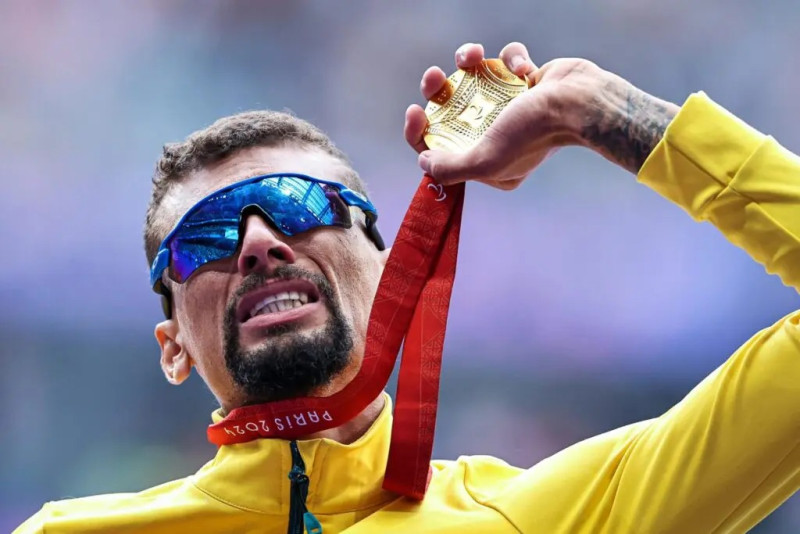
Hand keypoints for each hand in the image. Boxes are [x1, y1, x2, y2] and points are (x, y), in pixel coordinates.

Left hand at [404, 42, 679, 188]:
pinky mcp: (528, 83)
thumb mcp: (486, 160)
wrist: (581, 101)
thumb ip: (450, 168)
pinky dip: (512, 59)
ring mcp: (513, 109)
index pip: (441, 150)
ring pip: (475, 80)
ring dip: (468, 61)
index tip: (416, 111)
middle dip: (437, 90)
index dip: (419, 132)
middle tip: (435, 76)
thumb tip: (424, 162)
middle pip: (452, 112)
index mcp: (491, 166)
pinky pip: (507, 63)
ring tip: (473, 55)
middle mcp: (501, 139)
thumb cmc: (534, 132)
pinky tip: (524, 69)